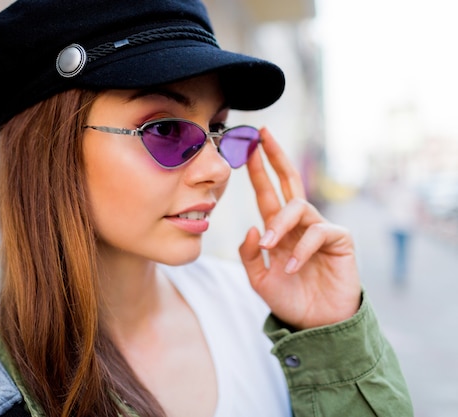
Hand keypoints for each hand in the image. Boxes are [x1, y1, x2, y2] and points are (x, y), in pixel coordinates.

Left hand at [239, 128, 360, 329]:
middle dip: (275, 157)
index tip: (246, 146)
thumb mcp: (259, 280)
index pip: (267, 193)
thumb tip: (251, 227)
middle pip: (289, 181)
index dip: (257, 170)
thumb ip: (250, 255)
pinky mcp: (339, 240)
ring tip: (270, 248)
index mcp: (279, 230)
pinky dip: (301, 249)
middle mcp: (299, 224)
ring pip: (298, 207)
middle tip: (262, 135)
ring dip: (279, 225)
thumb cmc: (290, 300)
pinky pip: (317, 232)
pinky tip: (291, 267)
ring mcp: (320, 229)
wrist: (316, 326)